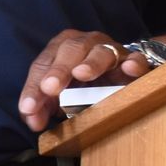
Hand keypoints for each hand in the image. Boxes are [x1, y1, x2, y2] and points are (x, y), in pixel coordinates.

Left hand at [17, 29, 150, 130]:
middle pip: (70, 51)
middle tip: (50, 88)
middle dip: (58, 70)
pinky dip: (133, 63)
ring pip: (102, 51)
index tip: (28, 108)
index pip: (43, 65)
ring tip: (82, 74)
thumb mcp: (58, 93)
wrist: (119, 70)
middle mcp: (85, 43)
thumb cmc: (82, 81)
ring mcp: (111, 50)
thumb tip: (33, 122)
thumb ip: (43, 106)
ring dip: (91, 63)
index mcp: (61, 47)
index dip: (33, 87)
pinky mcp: (134, 61)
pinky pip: (136, 59)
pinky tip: (129, 69)